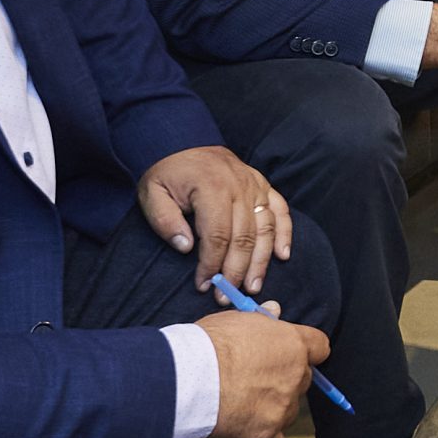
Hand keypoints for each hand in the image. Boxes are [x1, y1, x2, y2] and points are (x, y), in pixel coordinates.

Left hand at [139, 145, 290, 293]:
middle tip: (227, 296)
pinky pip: (281, 211)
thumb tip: (186, 248)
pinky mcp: (263, 186)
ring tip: (253, 286)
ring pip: (266, 229)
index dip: (211, 264)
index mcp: (212, 189)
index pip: (217, 236)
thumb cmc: (167, 172)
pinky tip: (282, 256)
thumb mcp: (152, 194)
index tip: (203, 285)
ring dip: (261, 261)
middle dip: (236, 271)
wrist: (182, 140)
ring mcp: (255, 186)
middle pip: (244, 238)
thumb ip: (165, 221)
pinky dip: (285, 234)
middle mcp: (239, 187)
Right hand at [196, 302, 330, 437]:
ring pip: (287, 411)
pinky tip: (245, 433)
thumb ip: (261, 320)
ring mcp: (282, 409)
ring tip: (239, 406)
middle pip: (301, 381)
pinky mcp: (265, 437)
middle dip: (282, 380)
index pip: (319, 347)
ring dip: (271, 410)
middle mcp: (295, 377)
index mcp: (293, 345)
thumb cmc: (207, 345)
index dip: (306, 351)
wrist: (186, 379)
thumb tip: (275, 311)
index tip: (291, 355)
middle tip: (252, 380)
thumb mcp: (235, 320)